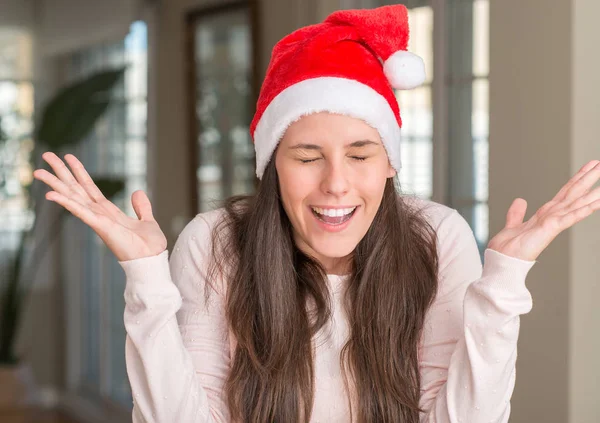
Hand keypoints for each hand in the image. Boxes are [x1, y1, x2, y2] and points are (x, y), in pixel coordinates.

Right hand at [33, 152, 166, 261]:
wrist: (153, 262)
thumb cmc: (149, 247)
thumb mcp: (147, 221)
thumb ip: (141, 207)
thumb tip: (137, 192)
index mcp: (109, 212)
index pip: (90, 188)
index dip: (79, 172)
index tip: (68, 156)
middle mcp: (99, 215)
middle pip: (76, 188)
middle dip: (61, 172)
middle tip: (46, 154)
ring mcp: (98, 221)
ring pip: (73, 198)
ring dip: (56, 184)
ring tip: (38, 171)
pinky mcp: (101, 227)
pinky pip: (81, 212)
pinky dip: (67, 203)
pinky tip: (51, 194)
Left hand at [488, 160, 599, 260]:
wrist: (502, 260)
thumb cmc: (508, 248)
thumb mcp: (513, 224)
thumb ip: (517, 213)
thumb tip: (520, 201)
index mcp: (546, 213)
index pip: (565, 192)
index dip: (577, 178)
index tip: (589, 166)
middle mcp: (552, 216)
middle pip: (574, 193)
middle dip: (588, 178)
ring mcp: (554, 222)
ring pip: (577, 203)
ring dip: (592, 194)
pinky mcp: (551, 228)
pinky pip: (571, 217)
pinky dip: (583, 210)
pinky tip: (596, 203)